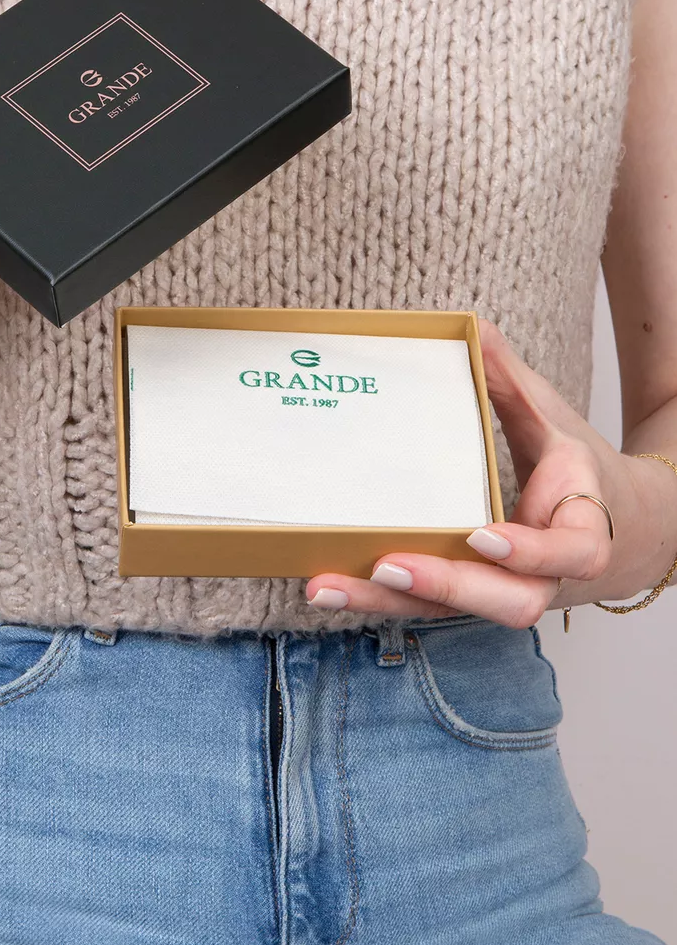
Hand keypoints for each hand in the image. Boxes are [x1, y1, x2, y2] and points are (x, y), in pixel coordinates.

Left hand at [306, 319, 670, 626]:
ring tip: (326, 585)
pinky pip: (428, 609)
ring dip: (389, 605)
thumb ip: (511, 380)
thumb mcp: (553, 418)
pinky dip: (379, 601)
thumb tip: (474, 328)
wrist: (618, 527)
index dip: (530, 552)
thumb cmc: (577, 470)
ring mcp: (505, 592)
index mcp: (582, 527)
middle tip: (387, 565)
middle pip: (510, 603)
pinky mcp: (470, 598)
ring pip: (457, 615)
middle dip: (447, 588)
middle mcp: (547, 574)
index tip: (482, 534)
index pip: (571, 552)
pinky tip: (327, 585)